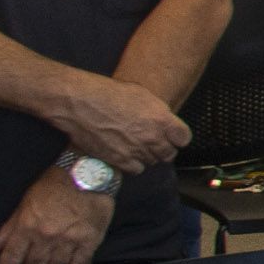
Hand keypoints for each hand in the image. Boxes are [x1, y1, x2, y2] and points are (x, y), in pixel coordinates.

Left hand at [0, 169, 115, 263]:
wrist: (87, 173)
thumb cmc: (53, 185)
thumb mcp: (25, 204)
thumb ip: (8, 228)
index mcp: (26, 227)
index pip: (9, 260)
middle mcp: (45, 237)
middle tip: (37, 257)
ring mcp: (68, 240)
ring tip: (56, 257)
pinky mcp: (89, 240)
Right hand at [47, 71, 190, 172]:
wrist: (79, 103)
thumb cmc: (108, 93)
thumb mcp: (142, 95)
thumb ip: (158, 112)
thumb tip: (165, 122)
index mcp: (161, 119)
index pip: (183, 138)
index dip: (178, 138)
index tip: (174, 137)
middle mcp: (151, 137)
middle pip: (169, 154)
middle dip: (164, 148)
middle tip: (153, 142)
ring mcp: (135, 150)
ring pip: (152, 162)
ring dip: (147, 155)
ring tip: (135, 145)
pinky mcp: (118, 160)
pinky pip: (136, 170)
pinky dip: (133, 164)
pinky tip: (126, 154)